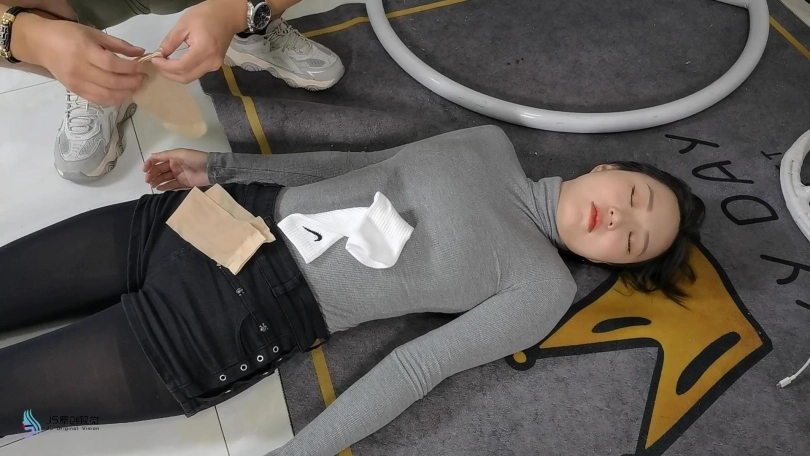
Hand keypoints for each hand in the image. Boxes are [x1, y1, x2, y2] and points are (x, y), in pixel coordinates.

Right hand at [24, 18, 145, 105]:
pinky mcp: (75, 91)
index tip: (142, 68)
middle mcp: (80, 70)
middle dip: (132, 83)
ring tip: (135, 88)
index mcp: (84, 52)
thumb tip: (140, 53)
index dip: (130, 69)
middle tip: (143, 79)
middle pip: (111, 82)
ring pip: (106, 95)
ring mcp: (77, 83)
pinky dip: (113, 100)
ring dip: (125, 94)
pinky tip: (122, 95)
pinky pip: (97, 100)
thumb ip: (118, 44)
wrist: (41, 44)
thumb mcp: (93, 33)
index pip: (112, 65)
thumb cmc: (69, 35)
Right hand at [143, 148, 210, 189]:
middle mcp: (174, 165)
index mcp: (173, 157)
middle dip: (152, 174)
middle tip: (148, 180)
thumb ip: (166, 155)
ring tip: (152, 185)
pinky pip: (172, 185)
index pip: (158, 160)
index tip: (145, 170)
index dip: (150, 164)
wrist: (212, 169)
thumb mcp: (181, 153)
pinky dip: (165, 187)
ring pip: (164, 178)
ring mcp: (178, 174)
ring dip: (157, 181)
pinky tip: (159, 188)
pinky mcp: (183, 183)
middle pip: (159, 170)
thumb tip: (152, 156)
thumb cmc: (197, 159)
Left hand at [151, 0, 247, 83]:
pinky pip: (196, 73)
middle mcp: (211, 62)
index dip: (165, 66)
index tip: (154, 59)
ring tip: (164, 64)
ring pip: (191, 77)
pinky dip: (184, 71)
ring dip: (175, 74)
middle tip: (157, 64)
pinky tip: (175, 64)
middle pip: (186, 77)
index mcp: (203, 50)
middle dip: (168, 74)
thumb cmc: (206, 16)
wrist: (227, 16)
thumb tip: (159, 55)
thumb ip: (170, 42)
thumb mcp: (183, 25)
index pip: (181, 66)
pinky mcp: (215, 66)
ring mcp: (215, 66)